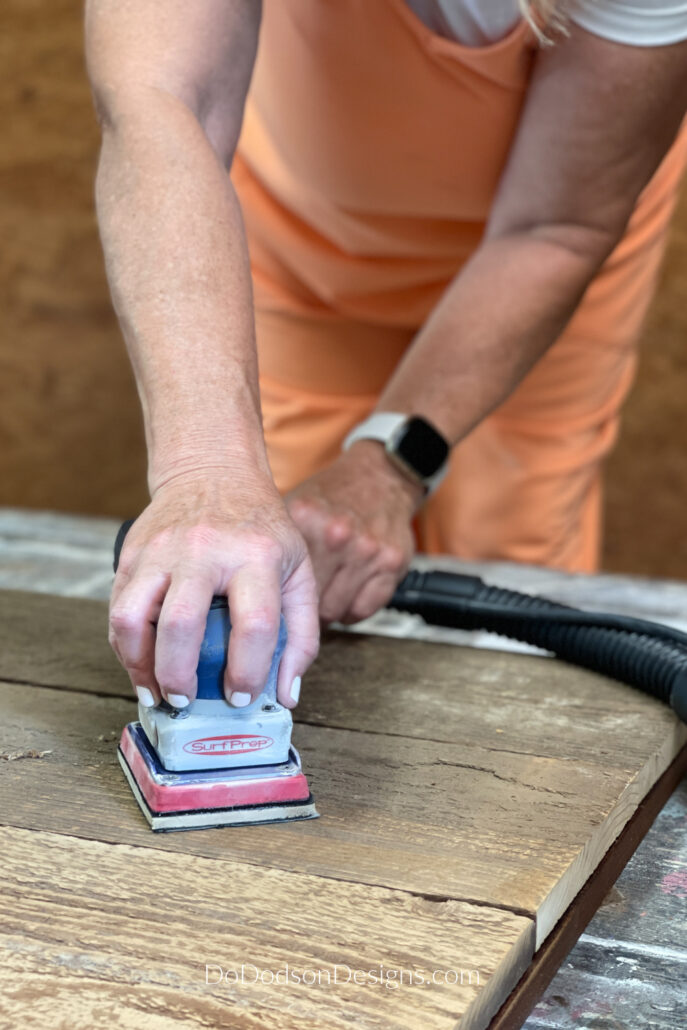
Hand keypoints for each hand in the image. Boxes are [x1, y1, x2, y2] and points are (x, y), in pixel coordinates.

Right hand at [109, 469, 318, 710]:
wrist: (213, 471)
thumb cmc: (260, 529)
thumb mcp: (298, 570)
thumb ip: (301, 635)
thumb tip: (285, 694)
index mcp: (256, 556)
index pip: (253, 625)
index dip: (246, 672)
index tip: (239, 696)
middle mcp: (204, 550)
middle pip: (181, 625)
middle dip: (179, 677)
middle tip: (187, 700)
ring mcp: (162, 550)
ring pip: (132, 618)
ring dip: (139, 666)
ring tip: (155, 690)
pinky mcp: (133, 553)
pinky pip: (118, 609)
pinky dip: (125, 646)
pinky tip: (142, 664)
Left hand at [286, 442, 421, 623]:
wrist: (380, 475)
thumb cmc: (335, 494)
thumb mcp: (297, 505)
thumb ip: (279, 541)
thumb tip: (252, 578)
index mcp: (307, 519)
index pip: (281, 577)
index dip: (279, 593)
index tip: (278, 598)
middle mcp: (337, 535)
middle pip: (308, 599)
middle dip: (305, 606)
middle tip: (302, 603)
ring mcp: (367, 551)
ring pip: (336, 610)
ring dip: (329, 611)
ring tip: (325, 598)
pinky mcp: (392, 563)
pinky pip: (364, 609)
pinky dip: (353, 611)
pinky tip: (346, 598)